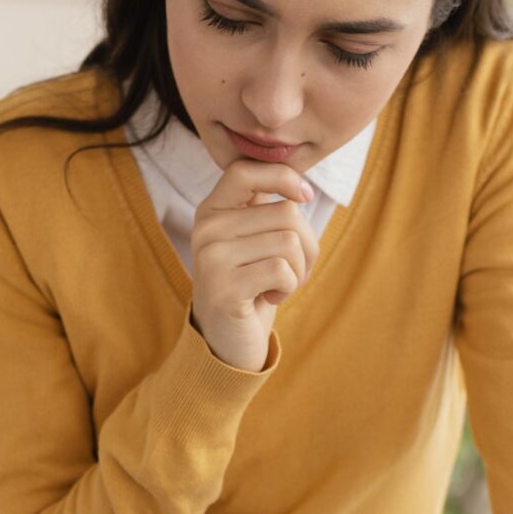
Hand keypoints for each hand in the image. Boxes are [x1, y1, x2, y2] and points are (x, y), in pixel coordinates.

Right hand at [189, 161, 318, 372]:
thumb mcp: (255, 241)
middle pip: (285, 212)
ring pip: (289, 241)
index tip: (305, 197)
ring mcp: (210, 257)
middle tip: (294, 271)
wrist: (228, 343)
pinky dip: (289, 288)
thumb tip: (301, 188)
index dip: (283, 176)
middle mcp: (205, 228)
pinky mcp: (223, 287)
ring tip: (280, 285)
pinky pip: (282, 270)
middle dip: (307, 246)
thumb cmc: (252, 287)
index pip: (245, 170)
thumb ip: (266, 209)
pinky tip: (270, 298)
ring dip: (299, 270)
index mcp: (212, 210)